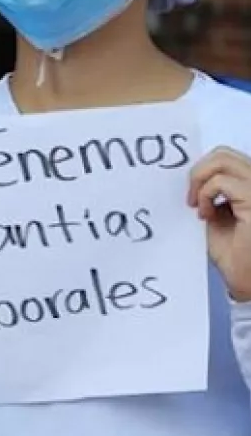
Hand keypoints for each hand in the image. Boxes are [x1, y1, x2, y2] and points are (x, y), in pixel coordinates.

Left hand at [190, 147, 250, 300]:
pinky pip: (220, 181)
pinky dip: (205, 195)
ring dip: (200, 180)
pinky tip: (206, 216)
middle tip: (190, 199)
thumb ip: (213, 196)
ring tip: (198, 206)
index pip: (228, 159)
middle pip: (224, 153)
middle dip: (198, 172)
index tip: (192, 196)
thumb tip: (193, 179)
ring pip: (223, 158)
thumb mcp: (219, 218)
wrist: (249, 282)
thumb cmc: (237, 257)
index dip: (203, 171)